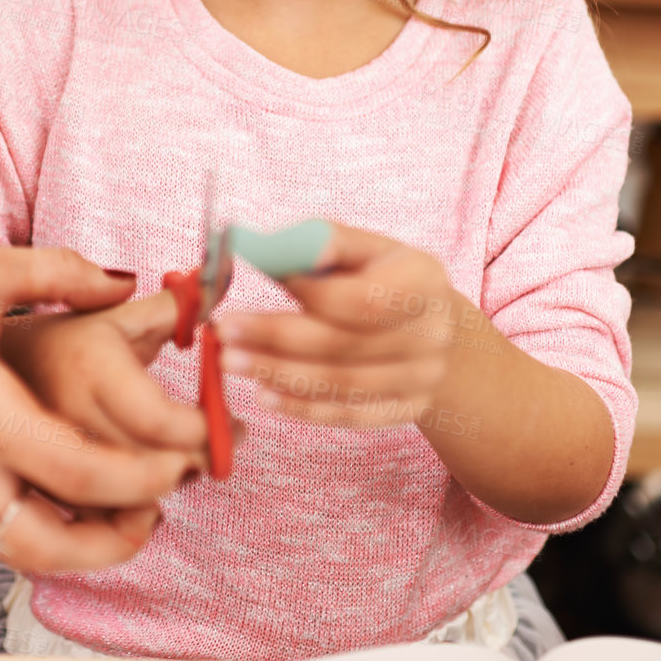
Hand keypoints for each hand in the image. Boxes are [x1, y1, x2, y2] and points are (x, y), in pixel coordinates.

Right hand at [0, 244, 208, 570]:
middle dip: (116, 542)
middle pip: (47, 543)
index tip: (181, 461)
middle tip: (162, 508)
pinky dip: (42, 526)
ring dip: (80, 546)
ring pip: (18, 547)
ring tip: (130, 513)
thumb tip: (126, 284)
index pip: (73, 469)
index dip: (139, 477)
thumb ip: (64, 274)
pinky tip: (76, 496)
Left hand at [213, 223, 465, 430]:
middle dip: (276, 339)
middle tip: (224, 332)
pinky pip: (350, 415)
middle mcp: (432, 334)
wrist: (436, 328)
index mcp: (425, 281)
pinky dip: (303, 408)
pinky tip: (265, 395)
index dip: (305, 291)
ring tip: (231, 362)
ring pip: (342, 384)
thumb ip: (318, 245)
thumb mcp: (364, 249)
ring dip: (279, 374)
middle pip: (343, 344)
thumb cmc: (385, 278)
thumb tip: (261, 248)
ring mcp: (424, 378)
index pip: (359, 297)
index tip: (254, 282)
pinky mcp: (409, 410)